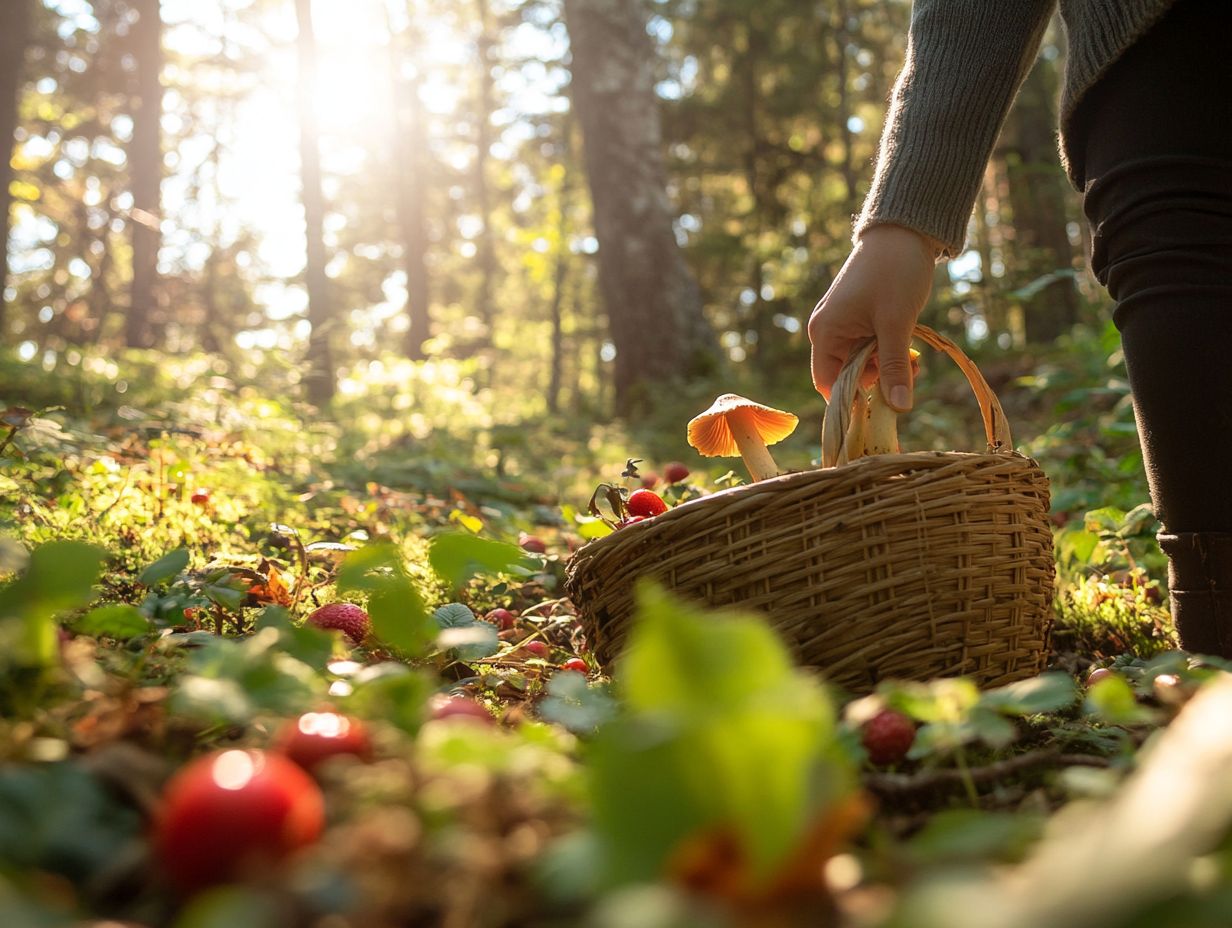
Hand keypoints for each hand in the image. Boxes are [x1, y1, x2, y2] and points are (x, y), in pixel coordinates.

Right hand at [808, 224, 938, 410]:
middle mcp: (827, 331)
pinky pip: (870, 347)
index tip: (887, 401)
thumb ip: (895, 367)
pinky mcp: (859, 318)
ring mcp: (843, 324)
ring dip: (888, 365)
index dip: (854, 398)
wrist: (905, 231)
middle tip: (910, 371)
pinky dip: (889, 351)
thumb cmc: (895, 273)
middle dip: (879, 379)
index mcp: (825, 333)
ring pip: (863, 362)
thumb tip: (899, 408)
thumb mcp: (896, 323)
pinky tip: (908, 344)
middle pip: (848, 375)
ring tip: (914, 356)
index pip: (828, 384)